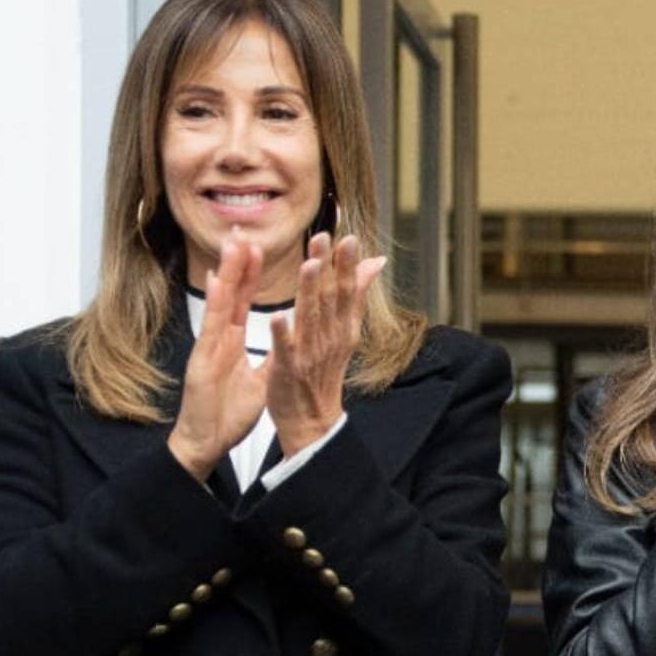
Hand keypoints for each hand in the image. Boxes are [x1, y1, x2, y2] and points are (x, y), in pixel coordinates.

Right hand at [167, 233, 270, 480]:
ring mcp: (210, 346)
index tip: (260, 243)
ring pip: (221, 301)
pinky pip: (212, 329)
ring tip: (235, 241)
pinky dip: (215, 305)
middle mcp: (220, 336)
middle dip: (237, 259)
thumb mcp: (260, 378)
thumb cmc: (228, 410)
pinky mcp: (203, 361)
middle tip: (244, 227)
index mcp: (232, 338)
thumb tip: (287, 335)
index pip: (244, 298)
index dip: (251, 271)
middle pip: (231, 291)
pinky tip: (216, 282)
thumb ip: (272, 353)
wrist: (207, 441)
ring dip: (228, 271)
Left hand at [268, 233, 384, 456]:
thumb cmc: (324, 372)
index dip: (347, 264)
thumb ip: (356, 294)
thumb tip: (377, 261)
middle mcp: (330, 337)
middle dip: (330, 267)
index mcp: (343, 327)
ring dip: (311, 290)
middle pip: (331, 298)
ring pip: (311, 317)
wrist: (312, 420)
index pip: (348, 290)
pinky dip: (284, 333)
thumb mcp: (345, 330)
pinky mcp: (289, 369)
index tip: (347, 236)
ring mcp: (311, 353)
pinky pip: (286, 349)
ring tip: (310, 264)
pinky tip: (279, 315)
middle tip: (325, 238)